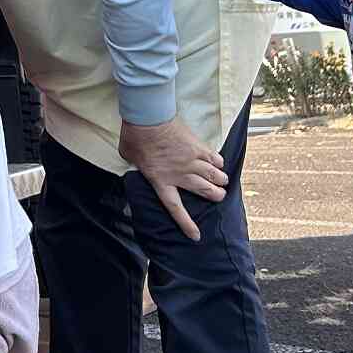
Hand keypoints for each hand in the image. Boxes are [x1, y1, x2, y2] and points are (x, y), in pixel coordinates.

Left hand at [119, 116, 228, 241]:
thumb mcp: (129, 157)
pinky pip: (214, 158)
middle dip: (215, 196)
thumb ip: (137, 165)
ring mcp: (192, 160)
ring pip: (214, 176)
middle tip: (219, 196)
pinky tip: (219, 164)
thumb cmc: (135, 136)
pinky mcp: (198, 147)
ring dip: (220, 180)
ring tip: (223, 182)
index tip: (196, 235)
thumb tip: (137, 163)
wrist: (148, 117)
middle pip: (204, 191)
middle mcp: (180, 174)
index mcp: (161, 180)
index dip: (186, 223)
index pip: (176, 208)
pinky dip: (218, 163)